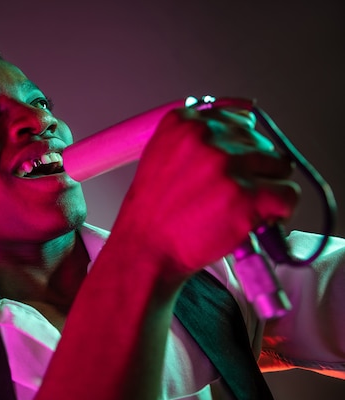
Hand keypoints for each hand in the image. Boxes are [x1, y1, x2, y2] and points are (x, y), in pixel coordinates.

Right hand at [115, 106, 298, 281]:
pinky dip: (278, 210)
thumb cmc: (151, 211)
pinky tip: (254, 219)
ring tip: (237, 208)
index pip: (238, 118)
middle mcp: (207, 137)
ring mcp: (228, 165)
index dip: (238, 146)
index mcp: (183, 123)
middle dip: (252, 169)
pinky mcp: (248, 195)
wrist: (145, 249)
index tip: (230, 165)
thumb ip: (195, 137)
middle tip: (228, 194)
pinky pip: (288, 194)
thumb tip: (242, 122)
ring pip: (278, 167)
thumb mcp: (160, 156)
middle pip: (260, 144)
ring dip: (266, 189)